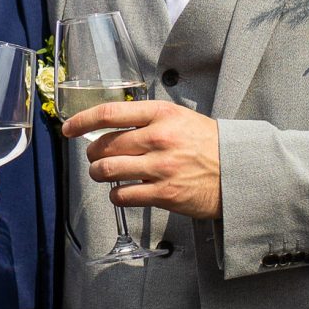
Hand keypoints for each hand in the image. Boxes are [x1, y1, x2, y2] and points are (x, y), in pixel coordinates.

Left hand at [61, 98, 222, 220]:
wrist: (239, 171)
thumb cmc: (208, 144)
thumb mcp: (180, 118)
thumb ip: (148, 120)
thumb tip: (112, 126)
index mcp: (162, 114)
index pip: (110, 113)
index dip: (82, 121)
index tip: (69, 128)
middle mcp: (159, 139)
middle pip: (104, 145)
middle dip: (92, 153)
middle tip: (95, 157)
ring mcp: (161, 167)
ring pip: (108, 171)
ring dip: (99, 174)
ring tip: (103, 174)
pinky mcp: (164, 194)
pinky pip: (123, 195)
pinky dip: (115, 195)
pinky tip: (122, 191)